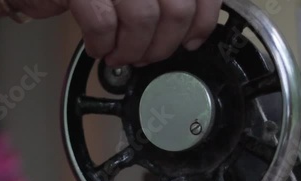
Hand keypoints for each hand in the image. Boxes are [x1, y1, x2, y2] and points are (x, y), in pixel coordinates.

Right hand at [8, 0, 222, 65]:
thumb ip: (164, 2)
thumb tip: (191, 30)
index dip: (202, 20)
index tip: (191, 40)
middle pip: (175, 8)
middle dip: (162, 45)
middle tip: (147, 55)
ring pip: (142, 20)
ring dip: (132, 50)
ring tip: (120, 56)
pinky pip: (103, 24)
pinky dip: (102, 45)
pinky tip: (98, 48)